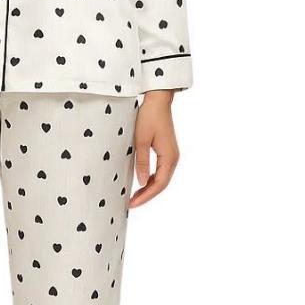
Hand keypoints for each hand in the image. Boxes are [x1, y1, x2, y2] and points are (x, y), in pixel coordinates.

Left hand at [128, 90, 180, 208]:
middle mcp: (173, 158)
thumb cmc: (148, 117)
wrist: (157, 100)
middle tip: (131, 204)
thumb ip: (142, 162)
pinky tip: (141, 183)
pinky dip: (151, 179)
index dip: (146, 196)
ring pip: (161, 178)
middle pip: (162, 183)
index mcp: (169, 157)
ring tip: (134, 196)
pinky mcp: (166, 151)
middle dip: (147, 195)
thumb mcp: (141, 140)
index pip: (159, 184)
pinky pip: (160, 170)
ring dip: (149, 188)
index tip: (132, 204)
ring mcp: (171, 155)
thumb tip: (142, 182)